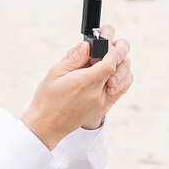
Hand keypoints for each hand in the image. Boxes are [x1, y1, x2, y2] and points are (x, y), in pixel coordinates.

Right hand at [22, 29, 125, 150]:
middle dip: (114, 56)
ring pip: (121, 80)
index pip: (109, 64)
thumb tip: (87, 45)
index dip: (110, 51)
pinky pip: (118, 91)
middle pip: (117, 69)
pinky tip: (105, 74)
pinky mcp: (102, 108)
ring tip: (101, 62)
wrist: (47, 124)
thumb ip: (73, 58)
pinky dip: (116, 79)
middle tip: (102, 51)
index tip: (103, 44)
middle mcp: (96, 94)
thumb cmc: (47, 98)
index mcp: (83, 83)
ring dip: (116, 67)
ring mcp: (100, 102)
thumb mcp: (55, 73)